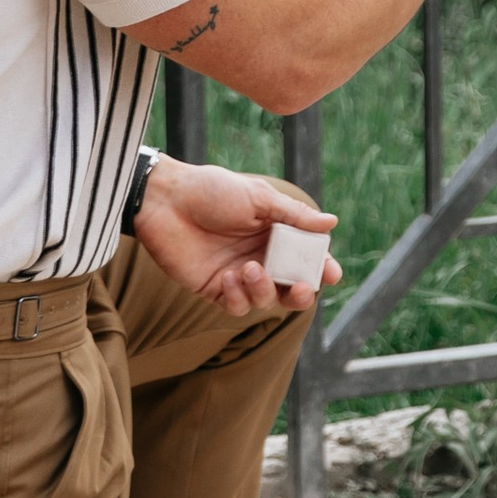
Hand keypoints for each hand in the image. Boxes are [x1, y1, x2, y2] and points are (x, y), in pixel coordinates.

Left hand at [132, 159, 341, 316]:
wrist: (165, 200)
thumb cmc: (211, 190)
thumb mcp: (257, 197)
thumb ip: (293, 215)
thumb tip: (331, 223)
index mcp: (276, 232)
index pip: (306, 257)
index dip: (322, 268)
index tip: (331, 273)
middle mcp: (261, 256)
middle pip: (291, 287)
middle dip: (300, 293)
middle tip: (298, 287)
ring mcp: (238, 274)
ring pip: (265, 300)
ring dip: (263, 290)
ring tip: (248, 268)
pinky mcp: (215, 289)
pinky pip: (236, 306)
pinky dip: (238, 297)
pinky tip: (227, 277)